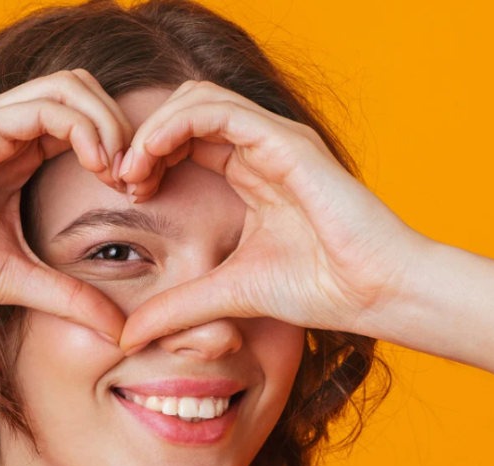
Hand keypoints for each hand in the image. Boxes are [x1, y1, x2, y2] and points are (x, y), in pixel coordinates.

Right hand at [0, 69, 133, 342]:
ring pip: (71, 86)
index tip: (137, 195)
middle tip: (136, 180)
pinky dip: (82, 128)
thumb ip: (67, 296)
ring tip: (119, 173)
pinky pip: (44, 107)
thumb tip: (117, 330)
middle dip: (123, 126)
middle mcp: (3, 126)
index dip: (121, 147)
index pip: (83, 118)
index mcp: (13, 151)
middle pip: (85, 88)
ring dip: (108, 124)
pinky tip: (95, 167)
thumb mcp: (15, 280)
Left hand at [110, 80, 436, 349]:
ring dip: (151, 129)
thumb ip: (177, 308)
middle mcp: (261, 147)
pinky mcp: (285, 142)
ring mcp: (274, 140)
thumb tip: (126, 337)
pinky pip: (218, 110)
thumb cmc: (322, 289)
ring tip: (129, 171)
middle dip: (142, 137)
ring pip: (196, 99)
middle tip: (117, 179)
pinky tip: (150, 161)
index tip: (123, 195)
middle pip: (184, 109)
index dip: (145, 157)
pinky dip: (174, 126)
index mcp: (249, 172)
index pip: (184, 139)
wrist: (377, 292)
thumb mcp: (227, 295)